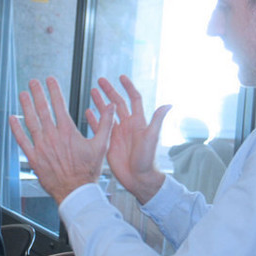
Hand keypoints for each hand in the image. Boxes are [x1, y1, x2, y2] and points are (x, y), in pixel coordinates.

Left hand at [9, 77, 114, 203]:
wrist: (76, 192)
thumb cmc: (88, 171)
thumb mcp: (102, 146)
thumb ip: (106, 124)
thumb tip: (111, 106)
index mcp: (68, 132)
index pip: (59, 104)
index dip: (54, 90)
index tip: (50, 80)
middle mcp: (53, 137)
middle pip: (43, 109)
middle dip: (38, 93)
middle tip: (33, 82)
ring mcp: (41, 147)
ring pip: (31, 122)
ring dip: (26, 106)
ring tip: (23, 94)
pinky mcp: (34, 158)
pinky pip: (22, 141)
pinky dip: (16, 129)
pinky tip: (12, 119)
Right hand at [88, 75, 169, 203]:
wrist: (139, 179)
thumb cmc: (148, 160)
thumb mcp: (152, 137)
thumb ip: (157, 120)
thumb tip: (169, 104)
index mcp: (138, 122)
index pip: (133, 99)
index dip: (128, 87)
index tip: (121, 77)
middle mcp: (128, 125)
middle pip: (118, 103)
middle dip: (109, 91)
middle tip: (100, 80)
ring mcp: (118, 134)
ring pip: (107, 113)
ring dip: (100, 102)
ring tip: (92, 91)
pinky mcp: (109, 143)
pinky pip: (100, 128)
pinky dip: (94, 119)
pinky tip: (87, 111)